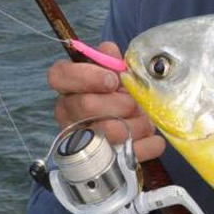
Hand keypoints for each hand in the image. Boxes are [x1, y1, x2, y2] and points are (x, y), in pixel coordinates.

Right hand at [46, 41, 163, 161]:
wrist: (128, 130)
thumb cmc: (117, 97)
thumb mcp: (114, 75)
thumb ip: (110, 62)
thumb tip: (108, 50)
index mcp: (68, 89)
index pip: (59, 75)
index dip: (86, 76)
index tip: (112, 80)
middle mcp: (68, 114)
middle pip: (86, 104)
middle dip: (119, 102)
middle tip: (134, 103)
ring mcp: (80, 141)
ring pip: (108, 131)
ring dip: (136, 123)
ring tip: (145, 120)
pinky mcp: (101, 163)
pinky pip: (128, 154)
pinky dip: (147, 146)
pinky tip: (154, 139)